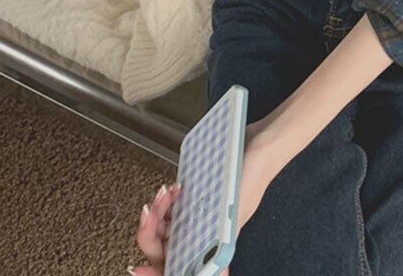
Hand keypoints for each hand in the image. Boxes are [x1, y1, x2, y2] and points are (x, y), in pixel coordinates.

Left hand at [128, 120, 285, 275]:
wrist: (264, 140)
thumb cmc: (255, 174)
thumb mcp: (237, 209)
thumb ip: (220, 238)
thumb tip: (213, 270)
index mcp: (214, 246)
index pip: (180, 268)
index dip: (158, 272)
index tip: (139, 268)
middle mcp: (204, 235)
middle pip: (165, 249)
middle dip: (150, 232)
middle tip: (150, 212)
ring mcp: (199, 215)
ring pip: (165, 227)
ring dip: (159, 211)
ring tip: (165, 193)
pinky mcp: (197, 197)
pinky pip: (172, 206)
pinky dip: (167, 199)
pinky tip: (173, 188)